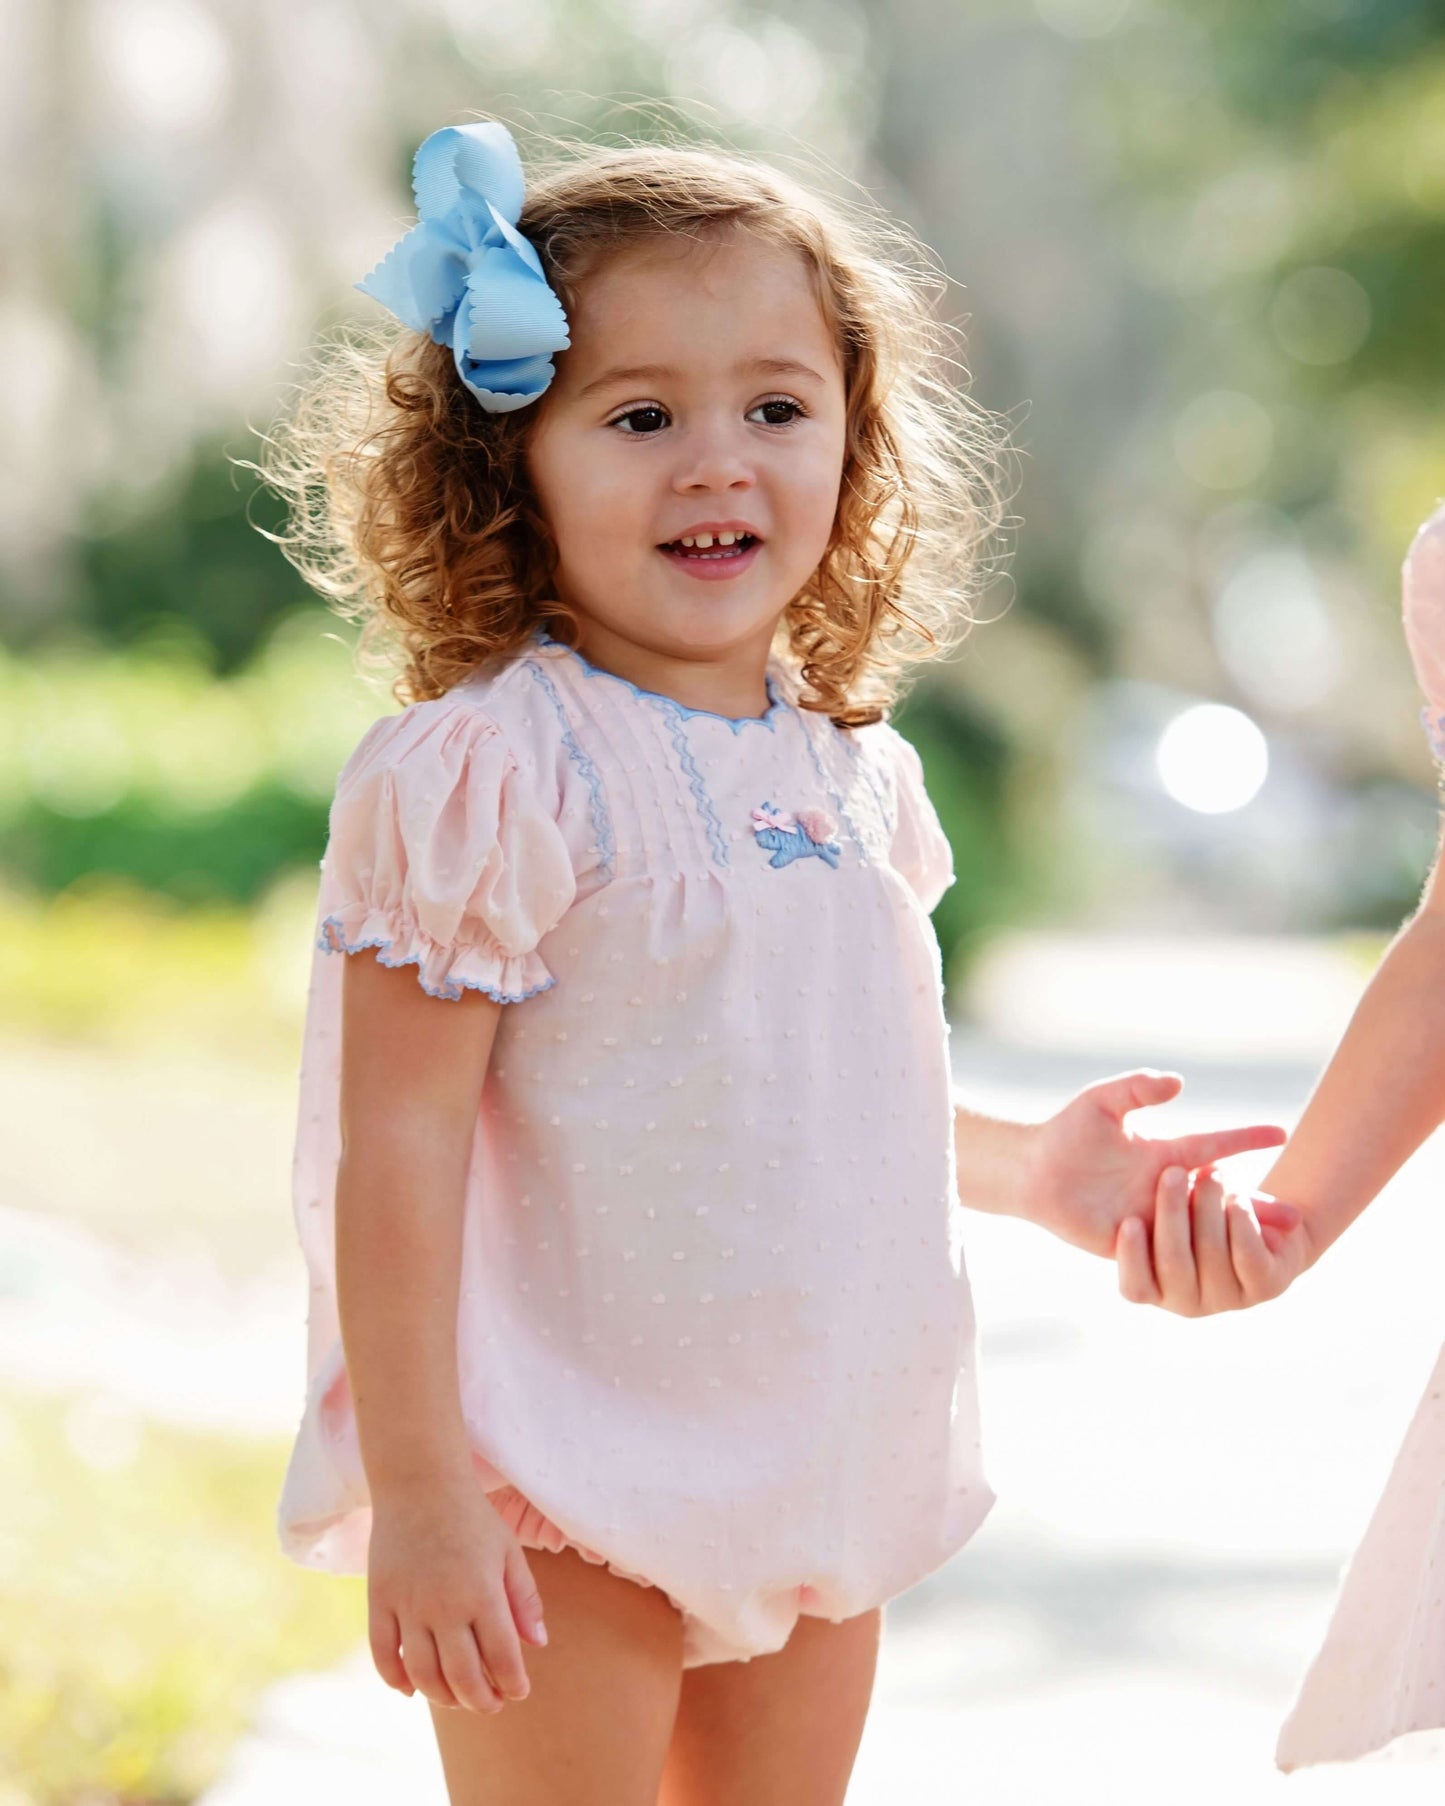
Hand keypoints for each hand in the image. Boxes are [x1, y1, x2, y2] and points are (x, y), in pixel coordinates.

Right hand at [367, 1466, 547, 1712]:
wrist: (420, 1484)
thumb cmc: (472, 1517)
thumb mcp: (508, 1551)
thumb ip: (524, 1599)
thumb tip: (539, 1644)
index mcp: (482, 1593)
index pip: (502, 1658)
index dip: (512, 1683)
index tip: (517, 1691)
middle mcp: (445, 1605)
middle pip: (462, 1676)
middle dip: (480, 1700)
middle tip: (490, 1704)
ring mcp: (408, 1605)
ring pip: (423, 1673)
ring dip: (442, 1697)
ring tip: (456, 1700)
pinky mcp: (379, 1600)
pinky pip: (383, 1654)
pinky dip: (396, 1679)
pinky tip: (412, 1689)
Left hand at [1029, 1069, 1286, 1257]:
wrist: (1032, 1171)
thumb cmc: (1067, 1133)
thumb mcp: (1101, 1102)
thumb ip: (1137, 1087)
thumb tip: (1179, 1082)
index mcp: (1164, 1154)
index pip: (1214, 1146)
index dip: (1246, 1140)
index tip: (1282, 1134)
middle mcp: (1163, 1188)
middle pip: (1218, 1198)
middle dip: (1256, 1206)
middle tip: (1297, 1217)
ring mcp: (1150, 1217)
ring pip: (1199, 1229)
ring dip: (1230, 1234)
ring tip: (1268, 1243)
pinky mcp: (1131, 1243)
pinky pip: (1165, 1251)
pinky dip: (1192, 1256)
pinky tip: (1217, 1265)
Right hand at [1116, 1164, 1312, 1314]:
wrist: (1267, 1224)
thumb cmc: (1204, 1211)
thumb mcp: (1175, 1208)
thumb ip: (1152, 1207)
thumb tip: (1121, 1204)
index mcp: (1158, 1289)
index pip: (1135, 1288)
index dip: (1131, 1258)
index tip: (1129, 1221)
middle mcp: (1190, 1302)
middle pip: (1173, 1263)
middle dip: (1172, 1212)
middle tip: (1172, 1173)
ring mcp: (1229, 1299)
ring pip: (1211, 1251)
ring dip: (1209, 1205)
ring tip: (1211, 1171)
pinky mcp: (1267, 1287)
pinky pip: (1247, 1254)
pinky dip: (1241, 1221)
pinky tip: (1238, 1198)